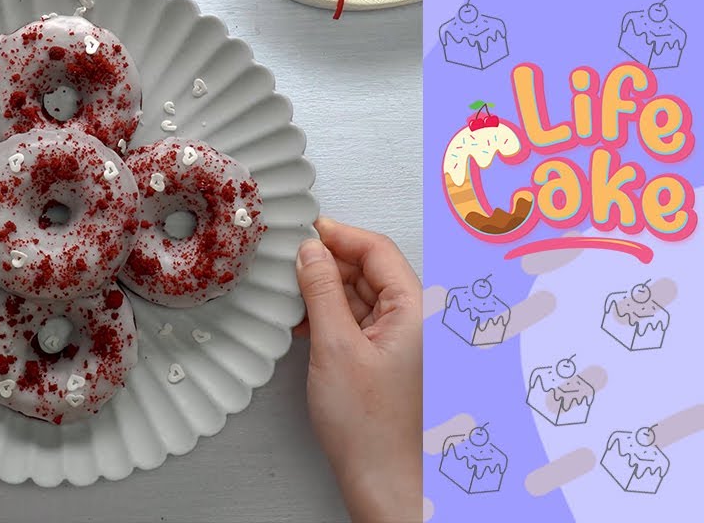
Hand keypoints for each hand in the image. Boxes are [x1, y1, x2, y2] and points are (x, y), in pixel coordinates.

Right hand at [294, 218, 420, 522]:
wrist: (384, 478)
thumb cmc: (369, 427)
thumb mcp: (334, 346)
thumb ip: (321, 291)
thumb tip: (309, 252)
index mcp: (418, 311)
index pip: (378, 250)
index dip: (339, 235)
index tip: (306, 230)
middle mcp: (419, 321)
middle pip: (372, 270)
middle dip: (329, 264)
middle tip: (290, 261)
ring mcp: (407, 340)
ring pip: (364, 295)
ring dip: (328, 291)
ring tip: (293, 295)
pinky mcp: (391, 358)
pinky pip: (362, 320)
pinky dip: (333, 316)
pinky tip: (306, 323)